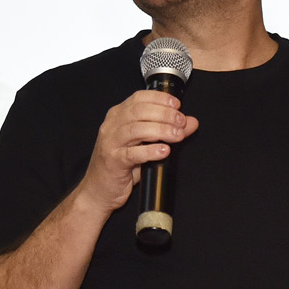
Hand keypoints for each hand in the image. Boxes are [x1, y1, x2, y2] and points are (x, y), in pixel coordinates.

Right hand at [74, 89, 198, 214]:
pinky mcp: (113, 161)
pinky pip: (133, 154)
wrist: (98, 190)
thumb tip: (190, 122)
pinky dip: (151, 151)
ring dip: (161, 130)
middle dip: (164, 114)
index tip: (177, 105)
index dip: (160, 99)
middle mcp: (112, 126)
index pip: (139, 97)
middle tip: (181, 122)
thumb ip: (166, 130)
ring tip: (177, 136)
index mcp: (117, 116)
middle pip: (139, 111)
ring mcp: (110, 143)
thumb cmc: (120, 165)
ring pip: (136, 129)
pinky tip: (164, 151)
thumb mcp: (144, 144)